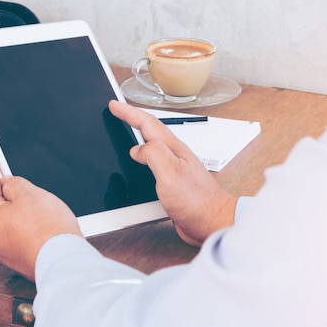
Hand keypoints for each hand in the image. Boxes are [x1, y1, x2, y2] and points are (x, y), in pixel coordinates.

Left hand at [0, 149, 82, 280]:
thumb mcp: (30, 193)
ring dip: (20, 209)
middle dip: (8, 190)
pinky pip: (17, 232)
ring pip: (8, 219)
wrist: (64, 261)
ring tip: (39, 204)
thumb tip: (8, 186)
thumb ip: (14, 183)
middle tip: (17, 176)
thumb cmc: (49, 231)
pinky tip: (41, 220)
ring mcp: (4, 250)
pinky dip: (26, 223)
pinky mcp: (18, 257)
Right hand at [108, 100, 237, 245]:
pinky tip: (138, 164)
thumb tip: (136, 149)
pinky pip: (152, 166)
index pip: (146, 123)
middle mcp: (173, 156)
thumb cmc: (196, 199)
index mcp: (172, 148)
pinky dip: (141, 161)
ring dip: (136, 138)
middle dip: (131, 120)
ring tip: (125, 131)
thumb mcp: (170, 171)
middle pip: (148, 132)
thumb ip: (153, 153)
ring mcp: (173, 169)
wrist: (212, 222)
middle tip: (118, 113)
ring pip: (150, 148)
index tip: (114, 104)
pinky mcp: (172, 184)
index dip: (128, 112)